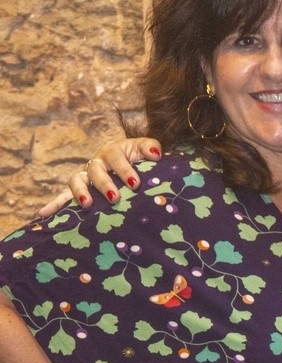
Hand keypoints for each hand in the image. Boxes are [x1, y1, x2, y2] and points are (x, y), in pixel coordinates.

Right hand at [36, 138, 161, 217]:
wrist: (129, 164)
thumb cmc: (138, 158)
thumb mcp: (143, 150)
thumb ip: (150, 147)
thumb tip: (156, 154)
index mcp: (112, 152)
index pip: (116, 158)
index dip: (124, 169)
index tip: (135, 183)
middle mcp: (96, 163)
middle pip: (95, 171)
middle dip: (105, 184)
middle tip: (116, 198)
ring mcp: (86, 177)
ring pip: (76, 181)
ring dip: (79, 192)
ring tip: (86, 205)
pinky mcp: (80, 190)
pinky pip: (64, 196)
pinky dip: (54, 204)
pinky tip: (43, 214)